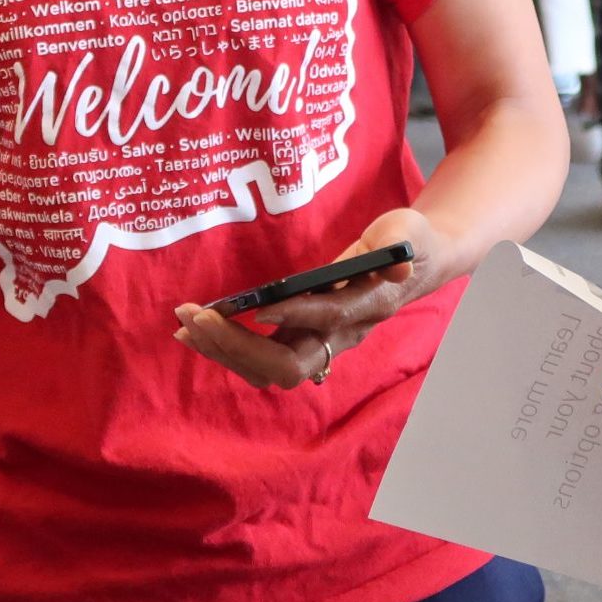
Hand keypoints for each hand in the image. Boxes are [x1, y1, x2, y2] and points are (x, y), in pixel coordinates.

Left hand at [175, 207, 447, 389]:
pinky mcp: (301, 339)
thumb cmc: (408, 242)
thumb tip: (398, 265)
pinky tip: (196, 329)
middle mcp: (340, 337)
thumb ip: (398, 247)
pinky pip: (260, 358)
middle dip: (239, 345)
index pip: (328, 318)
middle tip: (198, 317)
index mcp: (368, 306)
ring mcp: (320, 343)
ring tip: (185, 323)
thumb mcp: (406, 233)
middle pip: (287, 364)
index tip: (258, 305)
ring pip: (267, 369)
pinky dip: (226, 347)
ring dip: (224, 349)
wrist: (416, 263)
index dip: (295, 313)